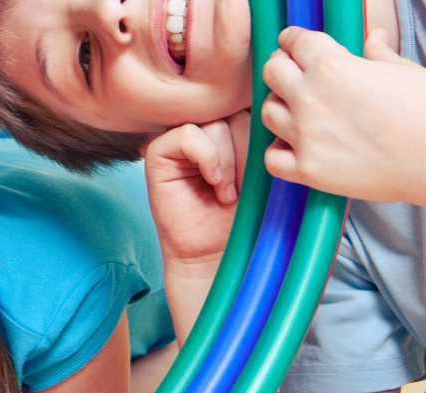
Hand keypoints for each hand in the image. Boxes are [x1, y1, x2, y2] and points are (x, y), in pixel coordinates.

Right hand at [143, 110, 250, 266]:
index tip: (262, 172)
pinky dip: (206, 158)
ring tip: (226, 191)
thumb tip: (266, 108)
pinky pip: (188, 134)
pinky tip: (212, 182)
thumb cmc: (242, 216)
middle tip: (243, 186)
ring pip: (215, 123)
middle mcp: (205, 126)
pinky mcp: (159, 151)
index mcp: (231, 126)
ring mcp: (180, 137)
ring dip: (228, 161)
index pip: (252, 106)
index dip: (262, 135)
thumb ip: (261, 137)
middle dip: (246, 151)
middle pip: (234, 111)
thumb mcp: (263, 170)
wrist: (215, 252)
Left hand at [260, 27, 425, 204]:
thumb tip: (373, 37)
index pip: (295, 42)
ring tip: (298, 111)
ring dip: (280, 107)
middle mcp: (311, 98)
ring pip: (268, 112)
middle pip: (272, 71)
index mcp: (332, 65)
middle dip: (282, 68)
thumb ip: (377, 53)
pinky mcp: (310, 171)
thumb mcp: (403, 70)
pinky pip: (272, 158)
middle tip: (293, 74)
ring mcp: (307, 136)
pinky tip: (297, 147)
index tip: (293, 44)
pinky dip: (280, 152)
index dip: (294, 40)